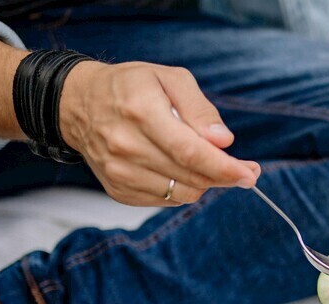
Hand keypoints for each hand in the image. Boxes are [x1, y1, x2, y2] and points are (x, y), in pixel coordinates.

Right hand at [59, 61, 259, 205]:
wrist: (79, 104)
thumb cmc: (130, 87)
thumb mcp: (169, 78)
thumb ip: (200, 108)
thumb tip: (223, 140)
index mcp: (141, 113)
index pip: (191, 152)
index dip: (225, 168)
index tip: (249, 174)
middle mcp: (126, 146)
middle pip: (191, 176)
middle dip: (224, 176)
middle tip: (242, 169)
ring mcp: (120, 172)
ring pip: (182, 193)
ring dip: (203, 182)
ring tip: (205, 162)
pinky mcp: (119, 190)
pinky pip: (166, 200)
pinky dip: (182, 187)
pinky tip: (178, 168)